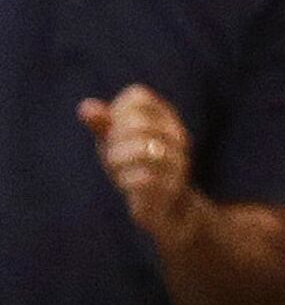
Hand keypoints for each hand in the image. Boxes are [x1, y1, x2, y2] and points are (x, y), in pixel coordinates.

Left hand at [77, 83, 194, 235]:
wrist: (167, 207)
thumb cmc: (136, 166)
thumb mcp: (114, 142)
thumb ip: (101, 123)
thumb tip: (85, 108)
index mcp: (165, 117)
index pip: (139, 96)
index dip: (118, 110)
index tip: (114, 129)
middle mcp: (178, 136)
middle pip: (138, 123)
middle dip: (115, 138)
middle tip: (112, 154)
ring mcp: (178, 161)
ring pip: (141, 150)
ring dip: (118, 161)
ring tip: (117, 171)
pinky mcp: (172, 188)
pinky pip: (143, 178)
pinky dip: (126, 181)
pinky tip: (127, 185)